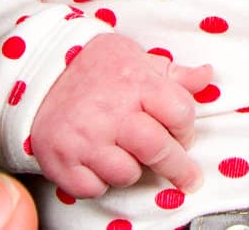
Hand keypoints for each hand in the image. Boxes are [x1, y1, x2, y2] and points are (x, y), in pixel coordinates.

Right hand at [29, 33, 212, 197]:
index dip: (186, 128)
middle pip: (157, 150)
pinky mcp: (61, 160)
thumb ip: (174, 74)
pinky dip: (99, 182)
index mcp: (136, 83)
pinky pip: (93, 189)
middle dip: (177, 167)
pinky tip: (97, 162)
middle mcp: (111, 112)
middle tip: (187, 177)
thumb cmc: (97, 69)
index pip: (180, 113)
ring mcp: (84, 138)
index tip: (183, 135)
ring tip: (125, 153)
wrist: (41, 73)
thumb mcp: (138, 60)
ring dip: (132, 170)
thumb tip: (207, 75)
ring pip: (127, 174)